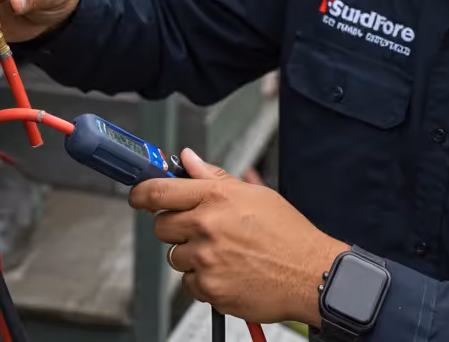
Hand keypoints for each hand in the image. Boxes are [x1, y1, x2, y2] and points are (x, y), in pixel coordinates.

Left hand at [129, 149, 347, 325]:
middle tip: (198, 229)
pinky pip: (190, 283)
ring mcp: (206, 259)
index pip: (159, 191)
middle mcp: (207, 226)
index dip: (141, 193)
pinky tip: (229, 272)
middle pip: (161, 226)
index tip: (137, 196)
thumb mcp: (254, 194)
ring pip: (175, 257)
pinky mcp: (210, 288)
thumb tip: (188, 160)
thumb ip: (214, 177)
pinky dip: (204, 280)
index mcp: (216, 198)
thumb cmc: (288, 234)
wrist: (311, 273)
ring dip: (192, 256)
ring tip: (224, 254)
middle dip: (174, 227)